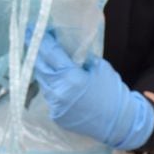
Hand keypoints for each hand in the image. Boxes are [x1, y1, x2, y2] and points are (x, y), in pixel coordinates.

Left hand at [33, 30, 153, 149]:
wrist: (121, 123)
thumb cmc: (113, 92)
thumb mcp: (99, 67)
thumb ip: (80, 57)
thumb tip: (65, 45)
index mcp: (71, 77)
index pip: (49, 53)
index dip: (40, 40)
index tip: (32, 29)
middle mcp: (59, 91)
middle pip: (40, 66)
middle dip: (36, 53)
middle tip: (32, 40)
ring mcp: (56, 105)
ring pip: (42, 81)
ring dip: (42, 69)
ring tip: (43, 58)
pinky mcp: (56, 115)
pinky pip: (48, 95)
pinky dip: (50, 85)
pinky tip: (54, 79)